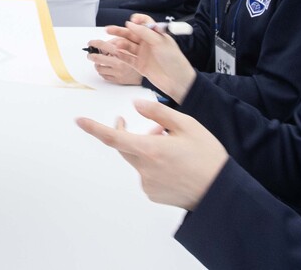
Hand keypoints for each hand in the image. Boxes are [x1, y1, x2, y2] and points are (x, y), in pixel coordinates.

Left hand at [77, 99, 227, 211]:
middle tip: (156, 127)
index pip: (114, 138)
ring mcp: (148, 184)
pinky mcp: (153, 194)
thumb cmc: (207, 157)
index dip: (95, 128)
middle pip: (126, 147)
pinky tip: (174, 164)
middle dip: (134, 134)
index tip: (80, 120)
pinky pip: (147, 174)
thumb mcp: (187, 126)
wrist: (220, 192)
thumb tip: (137, 105)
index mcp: (150, 150)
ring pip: (139, 160)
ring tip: (174, 146)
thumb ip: (158, 114)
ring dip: (148, 149)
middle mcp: (145, 169)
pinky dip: (155, 164)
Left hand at [85, 38, 141, 84]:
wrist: (148, 70)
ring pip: (99, 68)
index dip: (94, 43)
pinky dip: (103, 71)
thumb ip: (115, 41)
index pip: (103, 45)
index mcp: (121, 52)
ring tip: (101, 61)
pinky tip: (107, 67)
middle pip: (97, 59)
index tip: (90, 43)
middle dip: (91, 55)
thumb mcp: (129, 43)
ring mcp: (117, 73)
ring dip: (98, 64)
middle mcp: (118, 63)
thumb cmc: (139, 55)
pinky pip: (104, 76)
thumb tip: (102, 44)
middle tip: (90, 54)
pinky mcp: (118, 80)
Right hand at [105, 15, 197, 103]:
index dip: (137, 20)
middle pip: (132, 34)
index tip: (130, 21)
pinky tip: (117, 53)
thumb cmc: (174, 60)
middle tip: (109, 30)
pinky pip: (128, 59)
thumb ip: (144, 32)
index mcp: (156, 35)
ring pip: (128, 46)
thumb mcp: (160, 42)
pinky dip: (121, 56)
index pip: (144, 23)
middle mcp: (148, 43)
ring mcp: (143, 54)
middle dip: (120, 31)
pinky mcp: (140, 65)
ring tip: (115, 45)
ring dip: (120, 44)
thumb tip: (130, 24)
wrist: (178, 81)